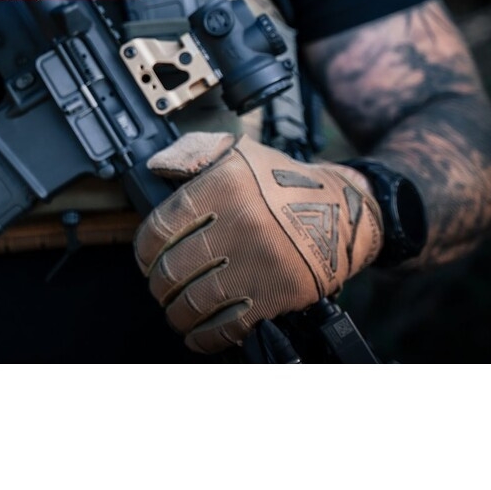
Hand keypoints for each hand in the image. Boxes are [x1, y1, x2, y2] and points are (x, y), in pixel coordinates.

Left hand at [134, 132, 383, 354]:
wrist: (346, 210)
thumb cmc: (284, 182)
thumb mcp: (239, 152)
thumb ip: (193, 153)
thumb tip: (156, 167)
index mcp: (224, 186)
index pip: (161, 228)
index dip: (145, 250)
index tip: (146, 258)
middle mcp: (239, 224)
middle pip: (173, 270)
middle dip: (159, 285)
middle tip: (161, 286)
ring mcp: (259, 263)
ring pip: (195, 303)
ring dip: (176, 313)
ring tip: (176, 310)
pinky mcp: (279, 295)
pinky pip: (229, 327)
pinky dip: (205, 337)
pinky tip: (197, 334)